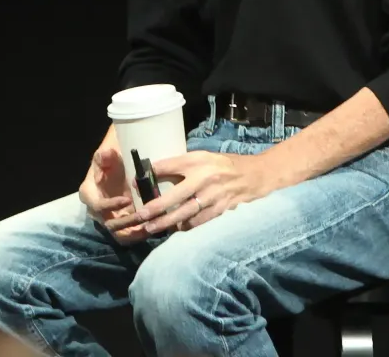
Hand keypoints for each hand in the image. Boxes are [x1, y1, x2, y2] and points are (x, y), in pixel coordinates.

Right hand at [78, 138, 149, 244]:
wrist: (120, 164)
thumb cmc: (112, 158)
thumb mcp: (107, 153)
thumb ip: (104, 155)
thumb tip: (104, 155)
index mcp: (89, 194)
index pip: (96, 206)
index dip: (110, 206)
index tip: (127, 200)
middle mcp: (97, 210)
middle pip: (109, 224)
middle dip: (127, 222)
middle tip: (144, 215)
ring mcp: (109, 218)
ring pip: (120, 234)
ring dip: (135, 232)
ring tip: (151, 224)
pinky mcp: (122, 223)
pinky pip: (129, 236)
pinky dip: (140, 235)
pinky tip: (153, 227)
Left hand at [128, 151, 275, 233]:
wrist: (255, 175)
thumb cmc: (223, 164)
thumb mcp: (201, 157)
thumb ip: (181, 165)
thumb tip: (155, 172)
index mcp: (198, 162)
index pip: (169, 166)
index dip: (151, 174)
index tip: (133, 183)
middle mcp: (205, 179)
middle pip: (176, 196)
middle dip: (156, 207)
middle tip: (140, 215)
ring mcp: (214, 196)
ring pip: (186, 212)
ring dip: (167, 222)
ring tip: (151, 227)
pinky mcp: (222, 209)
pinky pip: (201, 221)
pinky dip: (187, 226)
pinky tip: (175, 231)